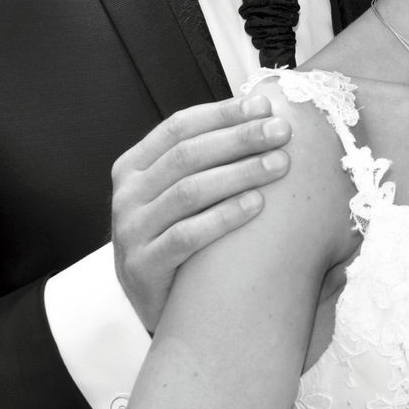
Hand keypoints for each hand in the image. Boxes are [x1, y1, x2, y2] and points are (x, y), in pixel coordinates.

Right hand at [111, 93, 291, 331]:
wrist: (154, 302)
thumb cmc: (177, 235)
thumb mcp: (178, 192)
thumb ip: (205, 158)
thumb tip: (261, 115)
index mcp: (133, 166)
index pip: (179, 127)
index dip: (223, 114)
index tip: (265, 107)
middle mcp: (127, 195)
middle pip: (187, 155)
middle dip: (239, 138)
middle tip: (281, 131)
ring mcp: (131, 231)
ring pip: (189, 192)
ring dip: (239, 173)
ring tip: (280, 164)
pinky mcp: (142, 267)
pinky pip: (186, 236)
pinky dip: (224, 217)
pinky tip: (258, 205)